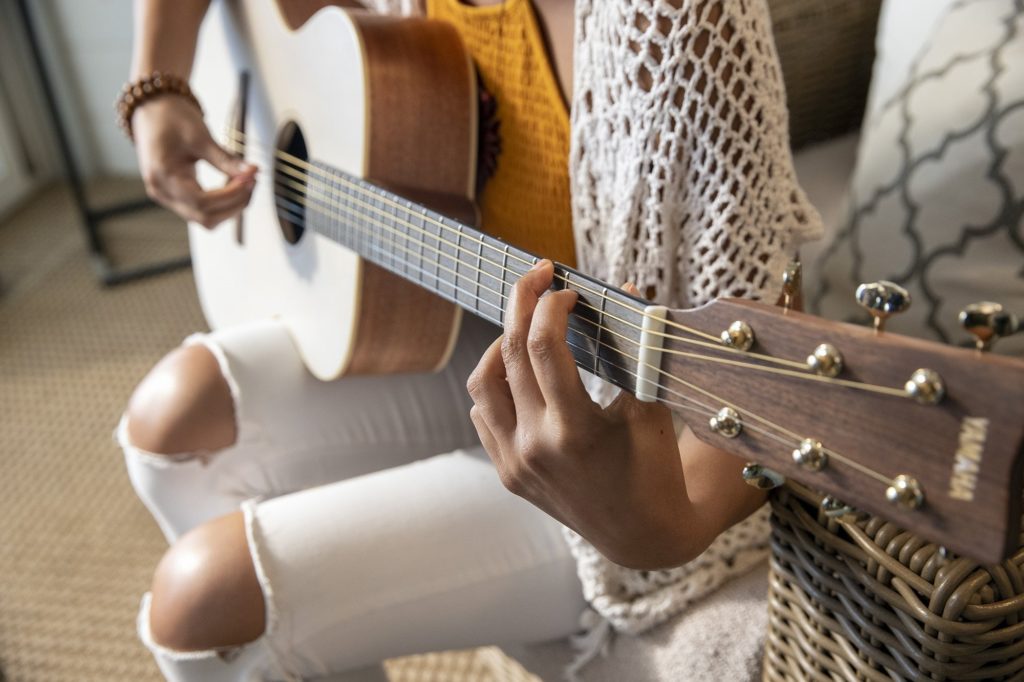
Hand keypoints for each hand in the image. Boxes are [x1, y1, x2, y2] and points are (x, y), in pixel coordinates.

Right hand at [133, 95, 255, 227]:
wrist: (152, 110)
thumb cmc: (171, 118)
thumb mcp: (200, 136)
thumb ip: (225, 159)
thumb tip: (252, 172)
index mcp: (163, 176)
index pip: (202, 202)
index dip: (231, 195)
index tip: (250, 179)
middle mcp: (162, 193)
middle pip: (205, 217)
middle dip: (234, 204)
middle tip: (251, 181)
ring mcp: (167, 197)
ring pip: (205, 219)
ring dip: (230, 207)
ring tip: (244, 182)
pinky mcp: (175, 196)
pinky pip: (202, 211)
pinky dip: (221, 203)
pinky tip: (232, 186)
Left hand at [467, 260, 747, 568]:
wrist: (641, 536)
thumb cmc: (655, 467)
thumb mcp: (651, 406)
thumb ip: (635, 347)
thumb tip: (626, 286)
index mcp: (576, 431)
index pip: (543, 346)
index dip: (551, 305)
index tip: (569, 288)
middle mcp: (537, 447)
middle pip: (509, 353)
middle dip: (522, 302)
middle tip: (536, 275)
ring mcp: (515, 463)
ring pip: (482, 383)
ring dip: (500, 345)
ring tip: (525, 328)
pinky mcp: (507, 473)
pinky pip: (484, 414)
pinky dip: (497, 385)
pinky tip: (522, 374)